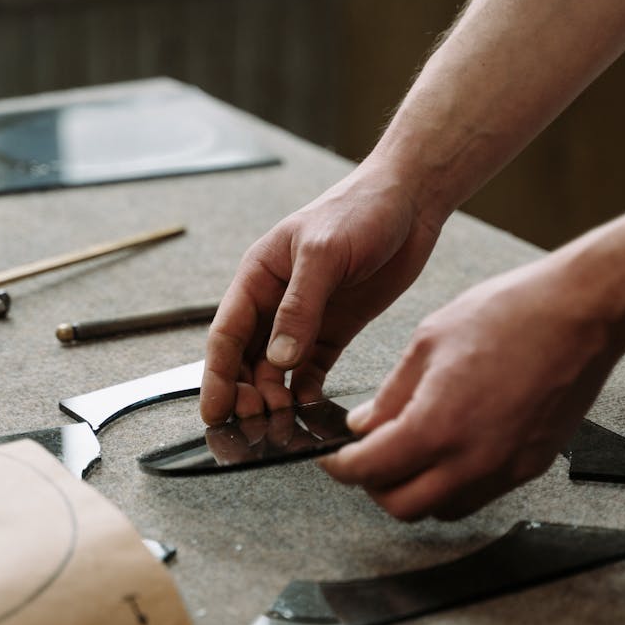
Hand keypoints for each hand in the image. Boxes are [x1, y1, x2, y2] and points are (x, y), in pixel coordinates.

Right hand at [200, 157, 441, 423]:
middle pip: (247, 361)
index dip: (217, 377)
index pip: (227, 335)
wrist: (410, 200)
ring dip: (275, 399)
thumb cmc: (360, 209)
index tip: (214, 412)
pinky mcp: (335, 330)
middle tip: (256, 424)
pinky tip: (310, 410)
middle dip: (246, 395)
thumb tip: (278, 360)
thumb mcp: (324, 254)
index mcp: (259, 277)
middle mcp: (276, 302)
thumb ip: (300, 307)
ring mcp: (305, 319)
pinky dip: (307, 393)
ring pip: (277, 372)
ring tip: (282, 424)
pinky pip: (312, 370)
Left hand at [322, 253, 624, 519]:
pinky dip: (452, 484)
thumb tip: (363, 426)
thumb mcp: (428, 342)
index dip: (341, 467)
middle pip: (402, 506)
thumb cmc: (510, 314)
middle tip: (367, 457)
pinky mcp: (529, 466)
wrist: (582, 312)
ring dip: (415, 489)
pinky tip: (448, 448)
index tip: (333, 459)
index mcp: (437, 425)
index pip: (369, 471)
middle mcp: (472, 460)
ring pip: (441, 508)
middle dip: (374, 486)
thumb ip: (390, 394)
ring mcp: (505, 469)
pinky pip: (477, 495)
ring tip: (408, 452)